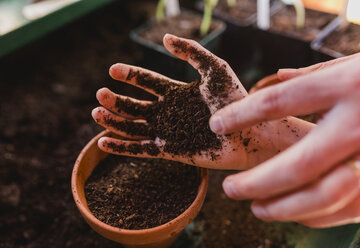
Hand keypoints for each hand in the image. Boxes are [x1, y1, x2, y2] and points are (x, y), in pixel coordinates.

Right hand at [91, 34, 311, 169]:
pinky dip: (122, 147)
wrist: (249, 132)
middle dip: (117, 100)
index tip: (113, 70)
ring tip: (97, 112)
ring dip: (114, 121)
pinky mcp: (170, 151)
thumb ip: (192, 52)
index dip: (129, 75)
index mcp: (177, 92)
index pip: (147, 81)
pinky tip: (104, 142)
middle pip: (135, 105)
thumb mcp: (215, 68)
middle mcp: (169, 112)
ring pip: (134, 127)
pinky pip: (141, 149)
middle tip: (101, 93)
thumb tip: (165, 39)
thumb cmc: (236, 100)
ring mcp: (168, 132)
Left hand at [210, 49, 359, 226]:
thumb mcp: (359, 61)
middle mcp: (359, 124)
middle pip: (294, 165)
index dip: (241, 115)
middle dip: (255, 182)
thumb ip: (318, 73)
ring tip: (256, 208)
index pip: (277, 102)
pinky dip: (316, 216)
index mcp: (346, 87)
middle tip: (229, 190)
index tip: (217, 126)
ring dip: (282, 208)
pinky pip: (348, 209)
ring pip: (321, 197)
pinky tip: (295, 214)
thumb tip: (280, 76)